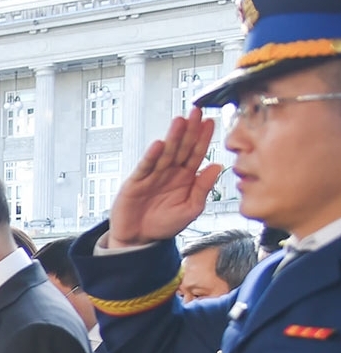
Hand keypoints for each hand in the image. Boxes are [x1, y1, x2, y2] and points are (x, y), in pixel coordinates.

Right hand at [107, 109, 223, 246]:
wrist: (139, 239)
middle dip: (189, 129)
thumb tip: (216, 166)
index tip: (210, 122)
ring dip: (172, 137)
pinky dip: (151, 156)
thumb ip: (203, 188)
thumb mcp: (191, 209)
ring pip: (165, 153)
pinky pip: (145, 167)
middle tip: (196, 112)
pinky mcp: (136, 182)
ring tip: (180, 121)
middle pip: (181, 147)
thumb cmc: (164, 225)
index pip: (196, 153)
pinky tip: (158, 145)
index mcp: (185, 177)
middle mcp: (169, 172)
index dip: (203, 138)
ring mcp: (152, 176)